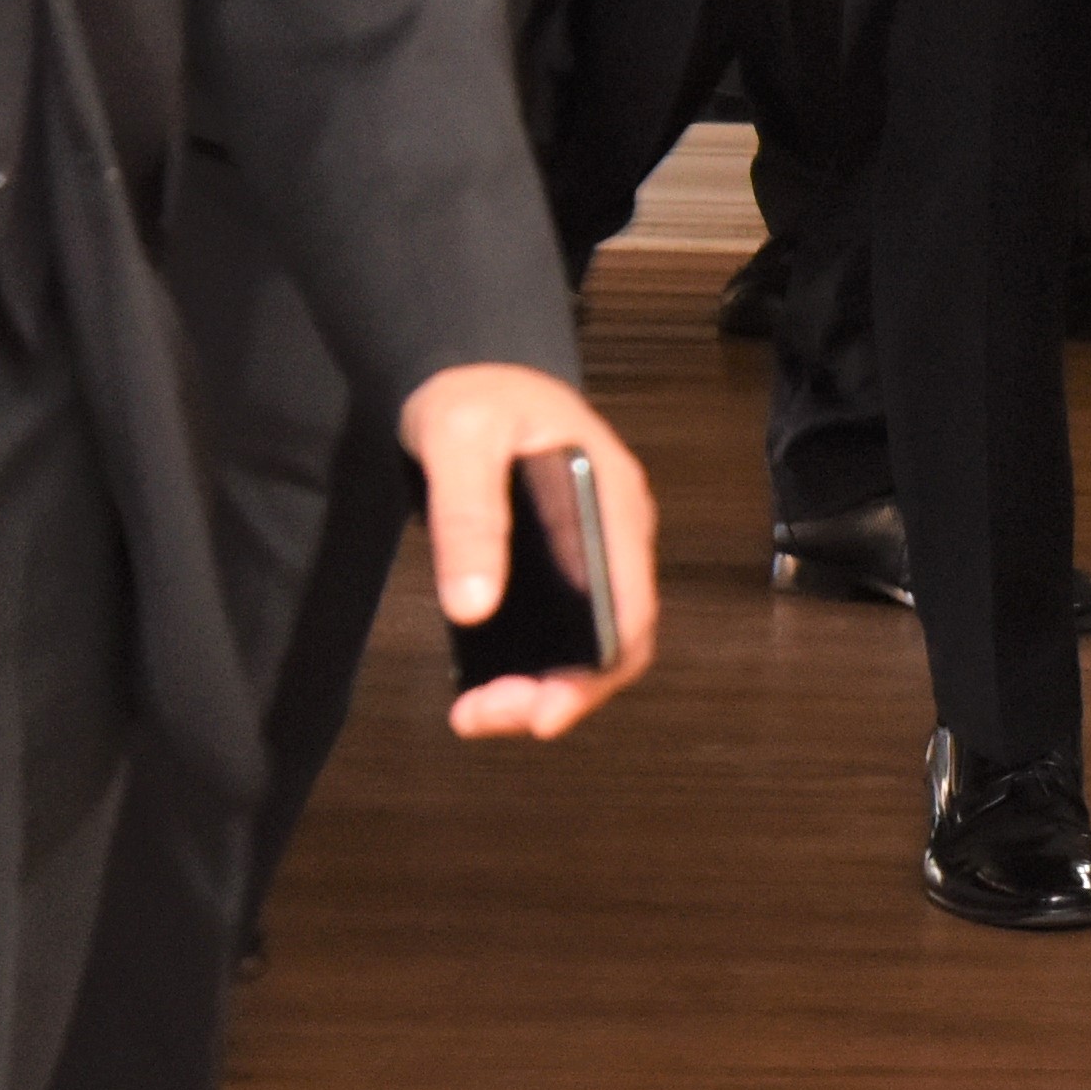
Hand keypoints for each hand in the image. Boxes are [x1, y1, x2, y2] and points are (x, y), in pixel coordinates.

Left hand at [401, 363, 657, 740]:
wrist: (468, 372)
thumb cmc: (475, 396)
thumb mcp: (460, 441)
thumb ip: (467, 518)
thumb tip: (472, 608)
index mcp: (613, 502)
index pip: (630, 610)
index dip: (596, 673)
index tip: (543, 713)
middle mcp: (614, 536)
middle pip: (612, 640)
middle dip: (558, 693)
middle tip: (485, 717)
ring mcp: (590, 553)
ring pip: (586, 644)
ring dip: (538, 687)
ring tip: (476, 711)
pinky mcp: (559, 566)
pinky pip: (558, 630)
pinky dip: (525, 666)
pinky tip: (481, 681)